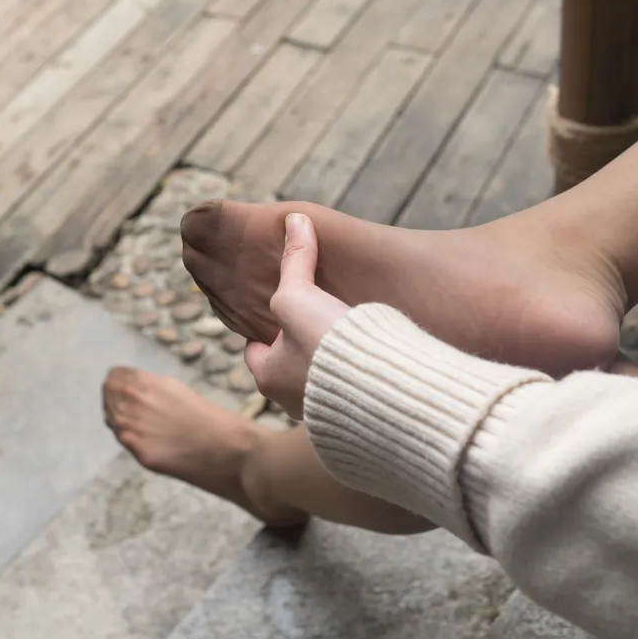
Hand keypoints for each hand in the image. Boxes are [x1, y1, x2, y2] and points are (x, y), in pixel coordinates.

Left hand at [244, 213, 350, 418]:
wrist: (382, 388)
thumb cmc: (328, 346)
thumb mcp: (301, 295)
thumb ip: (296, 260)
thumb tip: (293, 220)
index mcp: (268, 377)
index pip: (255, 350)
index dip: (266, 328)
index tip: (283, 313)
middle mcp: (290, 402)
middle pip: (287, 366)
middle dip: (299, 346)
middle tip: (316, 323)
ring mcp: (324, 415)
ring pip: (318, 381)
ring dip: (328, 364)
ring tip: (347, 338)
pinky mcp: (356, 418)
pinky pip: (348, 395)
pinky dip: (354, 378)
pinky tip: (370, 360)